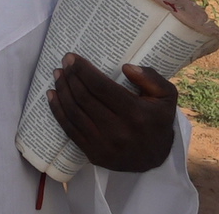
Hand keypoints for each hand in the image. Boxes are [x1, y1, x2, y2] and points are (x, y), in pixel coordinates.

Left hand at [47, 53, 177, 171]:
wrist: (156, 160)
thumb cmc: (158, 121)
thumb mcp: (166, 96)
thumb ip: (151, 77)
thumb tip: (126, 67)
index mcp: (136, 113)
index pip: (101, 87)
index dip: (83, 70)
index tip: (72, 57)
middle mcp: (119, 130)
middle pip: (84, 98)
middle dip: (70, 77)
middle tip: (64, 62)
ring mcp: (104, 145)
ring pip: (74, 113)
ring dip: (62, 91)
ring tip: (57, 75)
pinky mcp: (94, 154)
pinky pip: (70, 130)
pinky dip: (57, 111)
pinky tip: (52, 96)